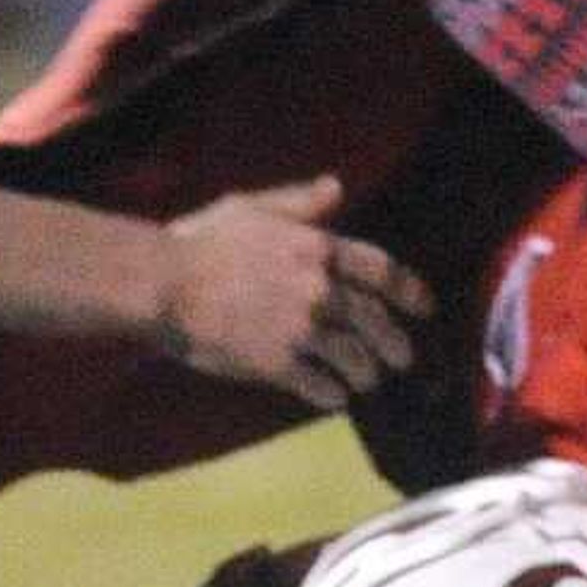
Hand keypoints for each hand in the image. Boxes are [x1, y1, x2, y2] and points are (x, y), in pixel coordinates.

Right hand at [154, 176, 431, 408]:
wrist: (163, 284)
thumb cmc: (199, 240)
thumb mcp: (251, 206)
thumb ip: (298, 201)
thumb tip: (337, 187)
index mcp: (316, 248)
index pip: (381, 270)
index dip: (409, 290)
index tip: (424, 307)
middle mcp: (319, 290)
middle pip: (375, 322)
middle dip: (395, 344)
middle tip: (402, 360)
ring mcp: (301, 329)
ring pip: (354, 359)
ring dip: (365, 374)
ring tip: (366, 383)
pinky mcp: (277, 363)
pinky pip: (318, 386)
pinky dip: (332, 396)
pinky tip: (333, 400)